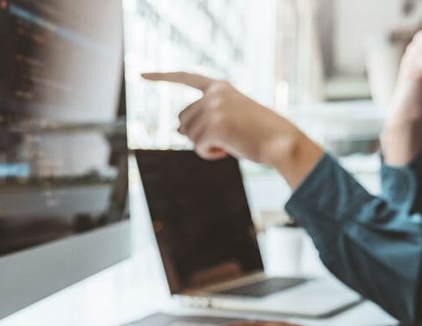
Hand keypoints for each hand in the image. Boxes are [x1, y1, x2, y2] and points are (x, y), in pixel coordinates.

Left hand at [141, 72, 323, 187]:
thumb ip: (203, 119)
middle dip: (196, 134)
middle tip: (223, 140)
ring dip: (205, 146)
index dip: (162, 77)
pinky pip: (198, 148)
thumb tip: (177, 129)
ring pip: (189, 136)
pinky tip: (228, 151)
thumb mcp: (228, 122)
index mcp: (219, 87)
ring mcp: (213, 108)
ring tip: (231, 143)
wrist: (280, 142)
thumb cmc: (257, 133)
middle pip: (183, 119)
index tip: (141, 75)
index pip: (185, 78)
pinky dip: (210, 155)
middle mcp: (214, 94)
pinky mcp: (213, 126)